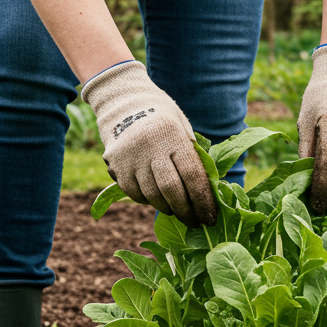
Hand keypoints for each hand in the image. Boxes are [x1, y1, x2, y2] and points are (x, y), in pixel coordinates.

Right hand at [83, 61, 217, 226]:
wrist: (124, 103)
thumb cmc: (163, 119)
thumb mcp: (183, 127)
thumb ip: (194, 155)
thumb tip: (210, 191)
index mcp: (172, 134)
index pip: (192, 174)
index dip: (203, 200)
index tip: (210, 217)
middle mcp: (150, 146)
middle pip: (171, 189)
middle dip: (186, 211)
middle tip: (195, 222)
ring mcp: (130, 157)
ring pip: (152, 195)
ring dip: (167, 208)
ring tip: (177, 211)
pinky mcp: (116, 166)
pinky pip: (135, 194)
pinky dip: (147, 201)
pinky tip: (156, 198)